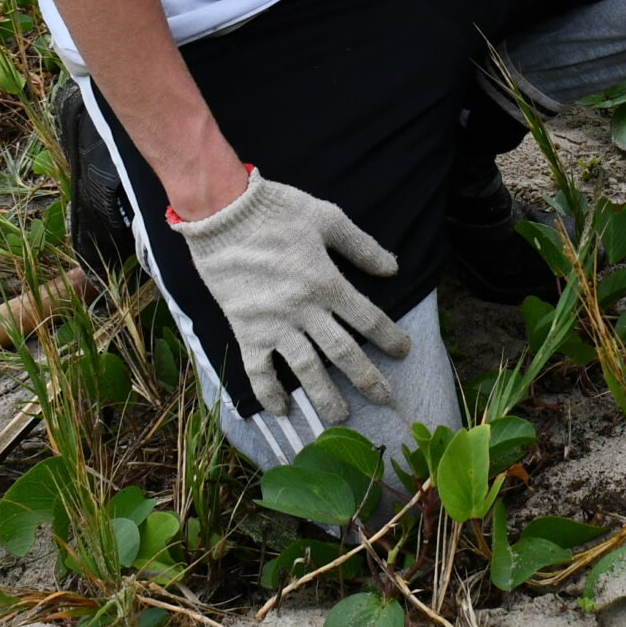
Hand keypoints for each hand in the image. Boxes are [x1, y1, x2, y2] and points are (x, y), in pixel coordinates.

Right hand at [169, 169, 410, 423]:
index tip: (403, 352)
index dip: (390, 338)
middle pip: (342, 351)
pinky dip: (269, 391)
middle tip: (384, 399)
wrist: (222, 213)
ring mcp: (273, 322)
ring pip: (305, 368)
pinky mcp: (246, 328)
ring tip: (340, 416)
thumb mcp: (326, 218)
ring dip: (325, 395)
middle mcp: (304, 308)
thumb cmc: (276, 210)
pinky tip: (282, 410)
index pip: (368, 319)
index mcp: (327, 281)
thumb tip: (392, 268)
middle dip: (366, 378)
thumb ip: (360, 246)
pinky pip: (259, 368)